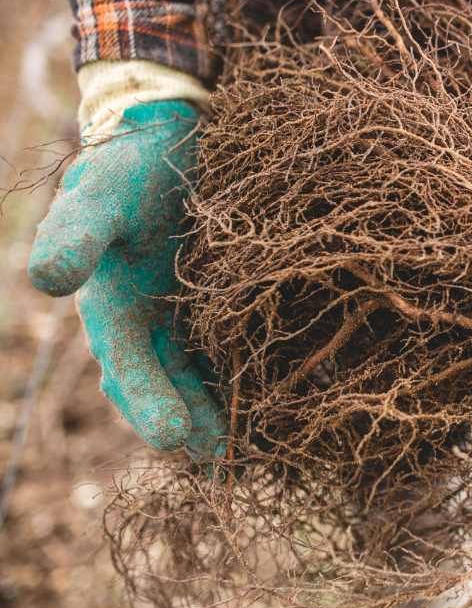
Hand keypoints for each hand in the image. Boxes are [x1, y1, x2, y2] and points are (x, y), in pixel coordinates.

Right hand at [28, 100, 224, 456]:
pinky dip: (258, 380)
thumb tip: (43, 281)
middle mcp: (152, 328)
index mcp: (114, 313)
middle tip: (225, 466)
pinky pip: (241, 353)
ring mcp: (192, 322)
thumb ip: (76, 236)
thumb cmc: (127, 169)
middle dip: (195, 427)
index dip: (149, 403)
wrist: (169, 142)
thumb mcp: (99, 196)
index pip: (129, 370)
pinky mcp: (231, 308)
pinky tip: (292, 405)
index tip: (172, 437)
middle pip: (172, 389)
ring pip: (208, 381)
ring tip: (259, 454)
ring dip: (227, 416)